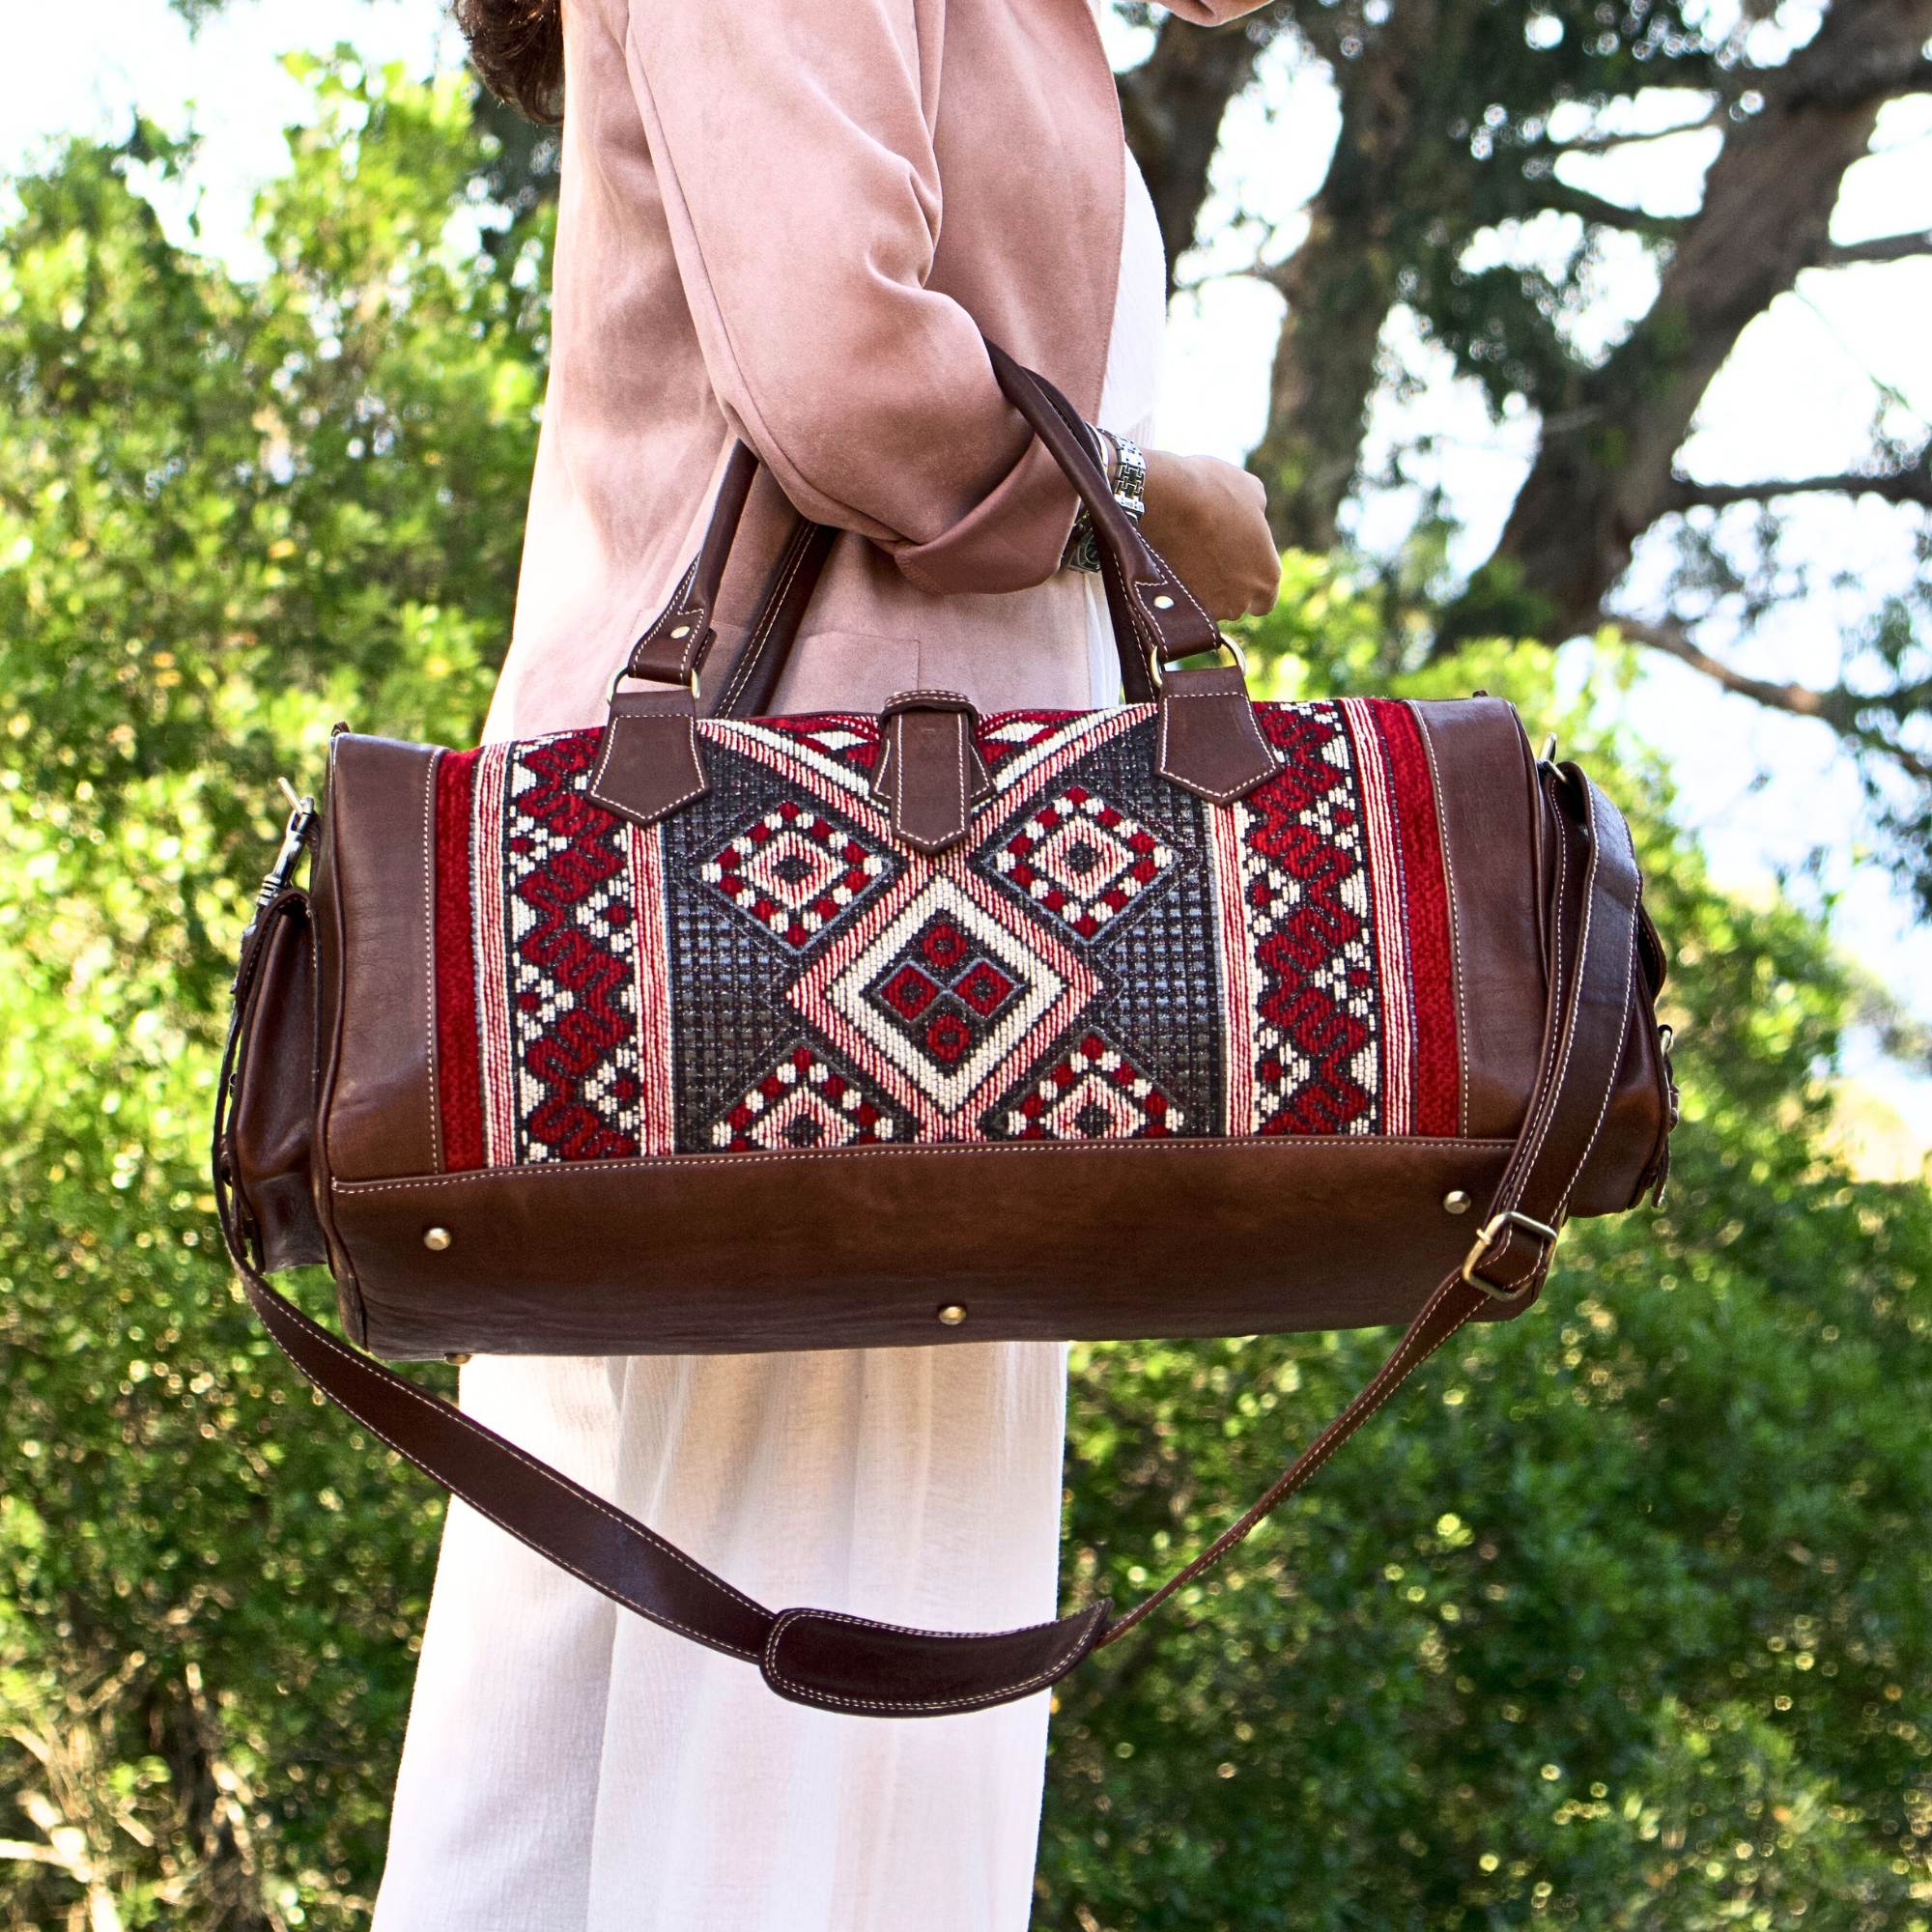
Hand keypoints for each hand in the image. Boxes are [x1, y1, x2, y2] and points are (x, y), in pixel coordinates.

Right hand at [1134, 450, 1279, 620]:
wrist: (1166, 499)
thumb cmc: (1214, 491)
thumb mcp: (1252, 492)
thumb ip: (1258, 515)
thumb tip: (1251, 519)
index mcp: (1267, 578)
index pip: (1266, 600)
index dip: (1252, 583)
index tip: (1240, 567)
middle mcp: (1240, 602)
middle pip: (1235, 603)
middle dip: (1226, 586)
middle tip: (1211, 555)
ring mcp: (1207, 608)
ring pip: (1208, 604)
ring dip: (1201, 587)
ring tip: (1187, 553)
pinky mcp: (1176, 608)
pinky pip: (1181, 604)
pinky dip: (1178, 587)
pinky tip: (1170, 560)